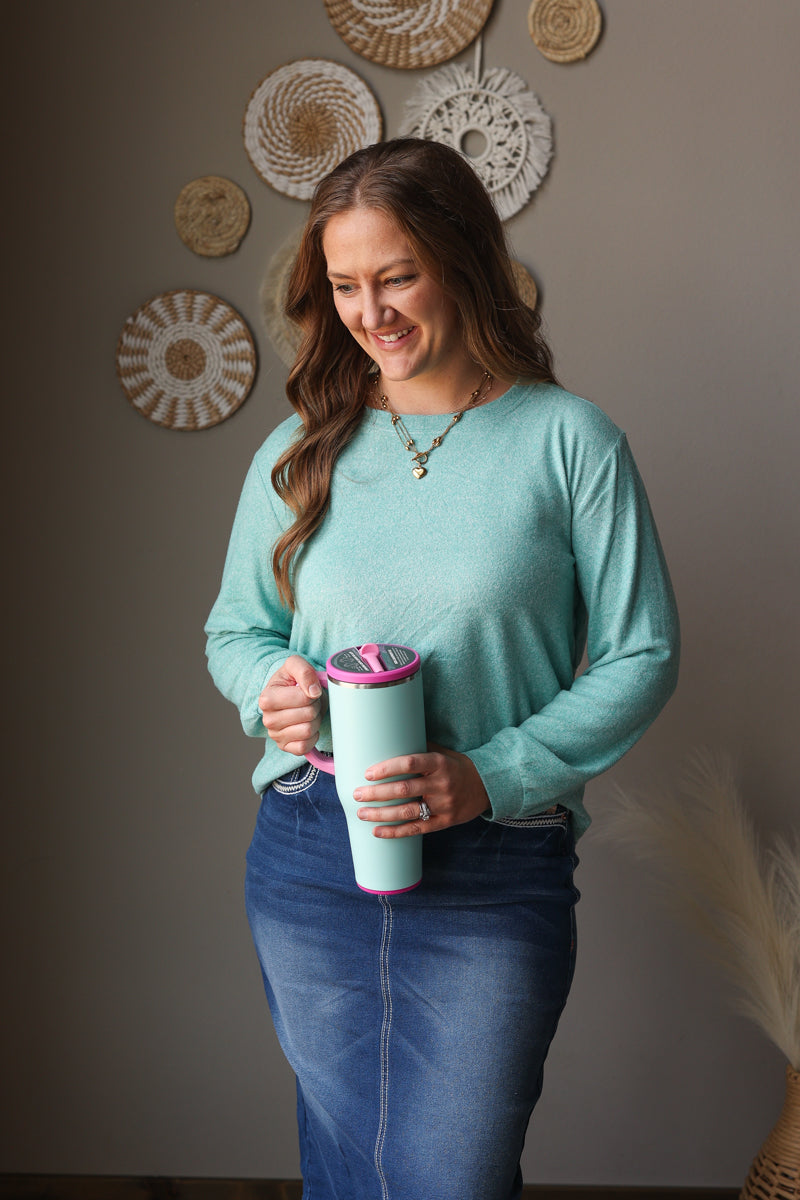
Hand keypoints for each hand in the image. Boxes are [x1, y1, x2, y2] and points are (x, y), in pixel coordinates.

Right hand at [258, 655, 323, 755]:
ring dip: (315, 720)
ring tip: (308, 712)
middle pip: (308, 715)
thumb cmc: (289, 681)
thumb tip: (313, 691)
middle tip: (309, 702)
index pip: (304, 698)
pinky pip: (305, 747)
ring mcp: (275, 736)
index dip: (312, 692)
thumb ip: (304, 671)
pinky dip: (312, 737)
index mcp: (267, 699)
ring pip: (308, 731)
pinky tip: (306, 725)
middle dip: (315, 706)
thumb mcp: (294, 665)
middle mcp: (268, 719)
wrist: (285, 694)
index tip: (306, 690)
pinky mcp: (284, 747)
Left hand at [354, 744, 489, 837]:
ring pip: (407, 811)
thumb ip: (418, 749)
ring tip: (361, 812)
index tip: (368, 773)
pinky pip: (416, 829)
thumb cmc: (455, 766)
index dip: (388, 768)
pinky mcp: (444, 822)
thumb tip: (387, 739)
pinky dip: (395, 832)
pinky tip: (377, 831)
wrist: (486, 786)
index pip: (410, 763)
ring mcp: (443, 805)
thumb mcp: (442, 753)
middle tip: (357, 793)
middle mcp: (441, 784)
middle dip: (377, 793)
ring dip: (381, 813)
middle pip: (404, 790)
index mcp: (439, 763)